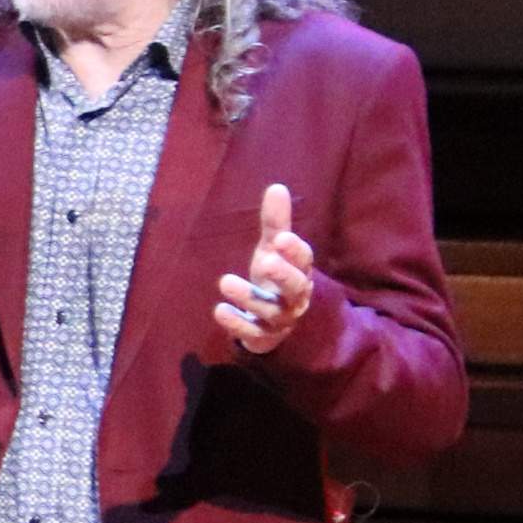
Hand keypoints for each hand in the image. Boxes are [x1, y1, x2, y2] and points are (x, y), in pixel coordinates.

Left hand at [214, 183, 315, 353]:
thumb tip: (277, 187)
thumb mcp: (273, 250)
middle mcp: (294, 297)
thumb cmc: (274, 278)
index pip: (304, 261)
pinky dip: (236, 324)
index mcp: (300, 272)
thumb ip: (275, 223)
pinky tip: (219, 310)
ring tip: (224, 281)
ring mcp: (279, 319)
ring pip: (269, 310)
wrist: (272, 323)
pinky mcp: (262, 336)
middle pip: (294, 287)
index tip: (280, 238)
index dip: (294, 251)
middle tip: (265, 261)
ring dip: (248, 297)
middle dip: (282, 274)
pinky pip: (252, 333)